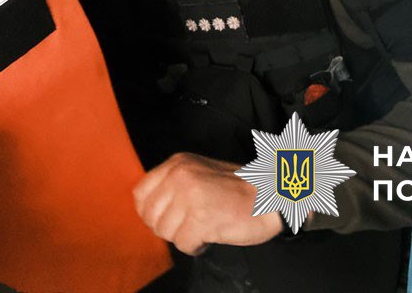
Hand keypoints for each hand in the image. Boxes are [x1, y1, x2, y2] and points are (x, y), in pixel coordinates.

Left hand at [133, 152, 283, 255]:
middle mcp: (180, 177)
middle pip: (150, 216)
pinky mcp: (202, 218)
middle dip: (167, 227)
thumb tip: (148, 209)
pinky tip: (210, 236)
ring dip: (183, 237)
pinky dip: (196, 246)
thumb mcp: (199, 172)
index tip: (167, 218)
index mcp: (177, 164)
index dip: (150, 212)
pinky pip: (183, 244)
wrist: (271, 195)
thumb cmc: (238, 188)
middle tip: (188, 226)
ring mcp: (190, 197)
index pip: (140, 194)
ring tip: (202, 228)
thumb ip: (173, 185)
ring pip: (165, 232)